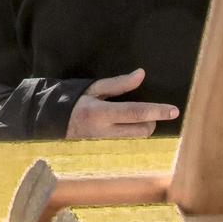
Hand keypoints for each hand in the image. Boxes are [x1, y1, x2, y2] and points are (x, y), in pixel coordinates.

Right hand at [65, 68, 179, 138]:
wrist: (48, 122)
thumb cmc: (70, 100)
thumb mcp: (92, 87)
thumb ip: (118, 84)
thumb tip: (141, 74)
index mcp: (100, 113)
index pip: (135, 113)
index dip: (157, 111)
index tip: (174, 110)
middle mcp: (105, 131)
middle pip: (142, 130)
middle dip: (151, 120)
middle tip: (148, 109)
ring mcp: (105, 142)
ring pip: (137, 137)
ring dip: (142, 126)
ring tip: (134, 115)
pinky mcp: (105, 147)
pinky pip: (127, 139)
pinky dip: (131, 130)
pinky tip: (126, 122)